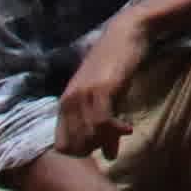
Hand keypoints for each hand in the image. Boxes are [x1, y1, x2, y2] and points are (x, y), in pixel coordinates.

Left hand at [55, 3, 156, 157]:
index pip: (62, 146)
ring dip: (107, 140)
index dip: (81, 151)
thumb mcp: (107, 97)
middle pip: (75, 145)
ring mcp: (83, 96)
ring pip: (88, 136)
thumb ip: (104, 125)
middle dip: (95, 149)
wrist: (126, 34)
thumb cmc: (116, 65)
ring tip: (124, 132)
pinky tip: (129, 127)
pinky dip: (116, 130)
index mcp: (64, 104)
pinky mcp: (101, 91)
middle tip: (114, 141)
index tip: (101, 147)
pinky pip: (103, 123)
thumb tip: (110, 156)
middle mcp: (69, 102)